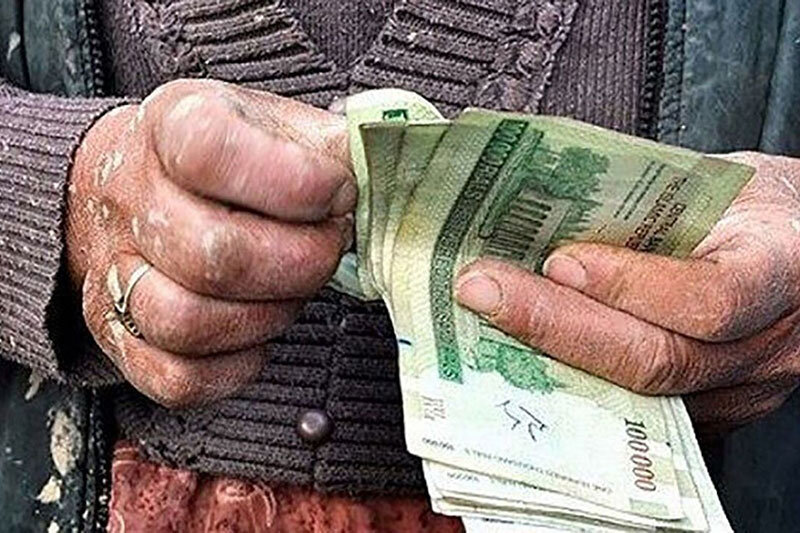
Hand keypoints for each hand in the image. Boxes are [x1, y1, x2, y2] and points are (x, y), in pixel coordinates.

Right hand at [67, 79, 353, 406]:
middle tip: (330, 250)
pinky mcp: (120, 334)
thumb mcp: (273, 123)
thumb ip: (329, 145)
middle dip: (301, 262)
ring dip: (268, 317)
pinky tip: (260, 333)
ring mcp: (114, 271)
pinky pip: (176, 378)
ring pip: (187, 321)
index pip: (211, 152)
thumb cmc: (220, 160)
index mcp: (174, 127)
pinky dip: (235, 368)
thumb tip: (381, 174)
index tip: (339, 193)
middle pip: (211, 252)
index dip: (294, 183)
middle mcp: (134, 197)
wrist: (129, 184)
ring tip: (295, 290)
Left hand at [456, 152, 799, 433]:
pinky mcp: (714, 412)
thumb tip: (538, 206)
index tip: (558, 261)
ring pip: (638, 395)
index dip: (631, 286)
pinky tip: (518, 353)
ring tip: (483, 319)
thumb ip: (648, 202)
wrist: (799, 249)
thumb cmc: (751, 205)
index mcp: (784, 268)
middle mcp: (772, 345)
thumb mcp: (716, 180)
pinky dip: (573, 380)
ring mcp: (745, 390)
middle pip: (659, 360)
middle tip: (481, 291)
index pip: (711, 298)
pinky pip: (636, 409)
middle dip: (556, 326)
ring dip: (550, 357)